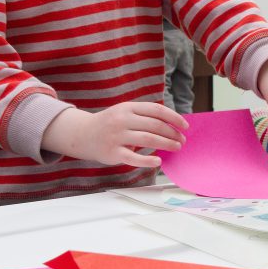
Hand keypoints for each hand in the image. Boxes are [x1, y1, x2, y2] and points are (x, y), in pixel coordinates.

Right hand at [42, 102, 188, 167]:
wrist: (82, 134)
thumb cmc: (110, 123)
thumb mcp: (125, 112)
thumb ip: (145, 115)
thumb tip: (173, 123)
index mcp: (128, 108)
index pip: (157, 110)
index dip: (174, 118)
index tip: (185, 126)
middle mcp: (122, 120)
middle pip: (155, 126)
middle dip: (173, 133)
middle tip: (182, 140)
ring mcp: (117, 136)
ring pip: (148, 139)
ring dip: (166, 144)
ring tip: (176, 147)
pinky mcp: (113, 153)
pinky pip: (133, 157)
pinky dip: (147, 160)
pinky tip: (158, 161)